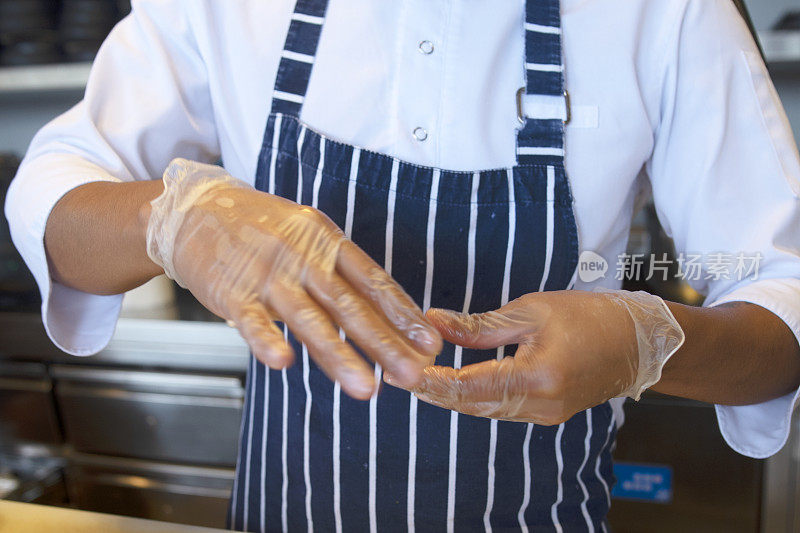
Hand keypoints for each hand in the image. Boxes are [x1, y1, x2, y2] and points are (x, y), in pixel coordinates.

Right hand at [146, 159, 441, 398]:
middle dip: (384, 343)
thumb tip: (384, 312)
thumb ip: (341, 272)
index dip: (403, 314)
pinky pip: (252, 321)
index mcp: (326, 242)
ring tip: (366, 388)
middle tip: (412, 374)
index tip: (429, 343)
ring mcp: (268, 275)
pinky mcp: (232, 292)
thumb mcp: (309, 234)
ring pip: (309, 319)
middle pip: (350, 305)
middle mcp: (302, 257)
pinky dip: (267, 341)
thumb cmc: (261, 229)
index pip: (374, 281)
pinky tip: (285, 362)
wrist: (195, 210)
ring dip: (339, 355)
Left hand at [386, 290, 683, 424]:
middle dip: (435, 392)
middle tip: (399, 376)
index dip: (432, 381)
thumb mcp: (531, 311)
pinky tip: (455, 384)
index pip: (469, 387)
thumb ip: (479, 325)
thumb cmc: (591, 316)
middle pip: (473, 405)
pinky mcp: (549, 414)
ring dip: (452, 397)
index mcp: (537, 377)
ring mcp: (546, 415)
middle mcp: (541, 405)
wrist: (640, 341)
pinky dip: (475, 398)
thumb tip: (433, 322)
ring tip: (418, 379)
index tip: (402, 372)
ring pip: (485, 411)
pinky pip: (502, 409)